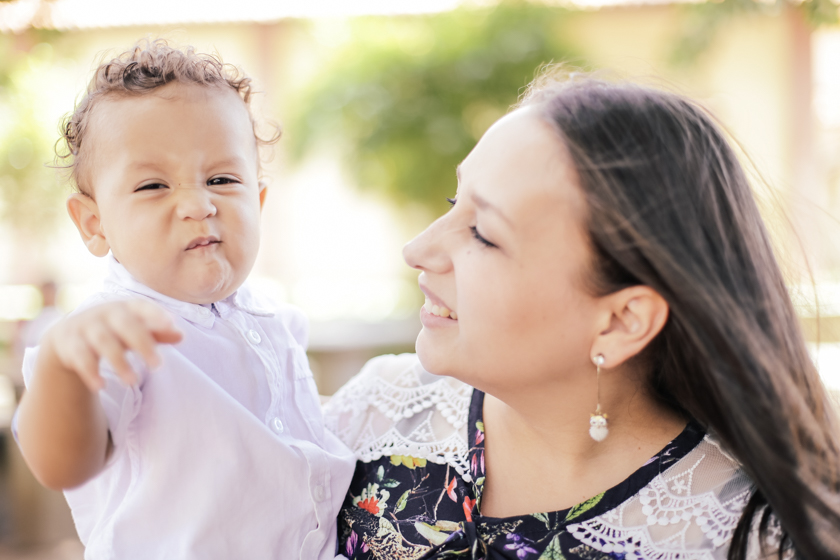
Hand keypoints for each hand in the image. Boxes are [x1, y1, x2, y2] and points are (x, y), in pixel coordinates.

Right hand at [44, 299, 182, 391]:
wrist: (69, 335)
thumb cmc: (114, 331)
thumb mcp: (135, 328)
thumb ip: (157, 332)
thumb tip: (181, 336)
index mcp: (126, 307)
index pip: (142, 307)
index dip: (155, 314)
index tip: (170, 324)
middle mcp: (105, 313)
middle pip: (125, 325)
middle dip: (142, 343)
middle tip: (157, 365)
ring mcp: (86, 326)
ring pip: (103, 342)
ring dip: (118, 362)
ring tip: (133, 381)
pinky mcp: (69, 343)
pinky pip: (79, 356)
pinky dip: (90, 371)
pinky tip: (101, 386)